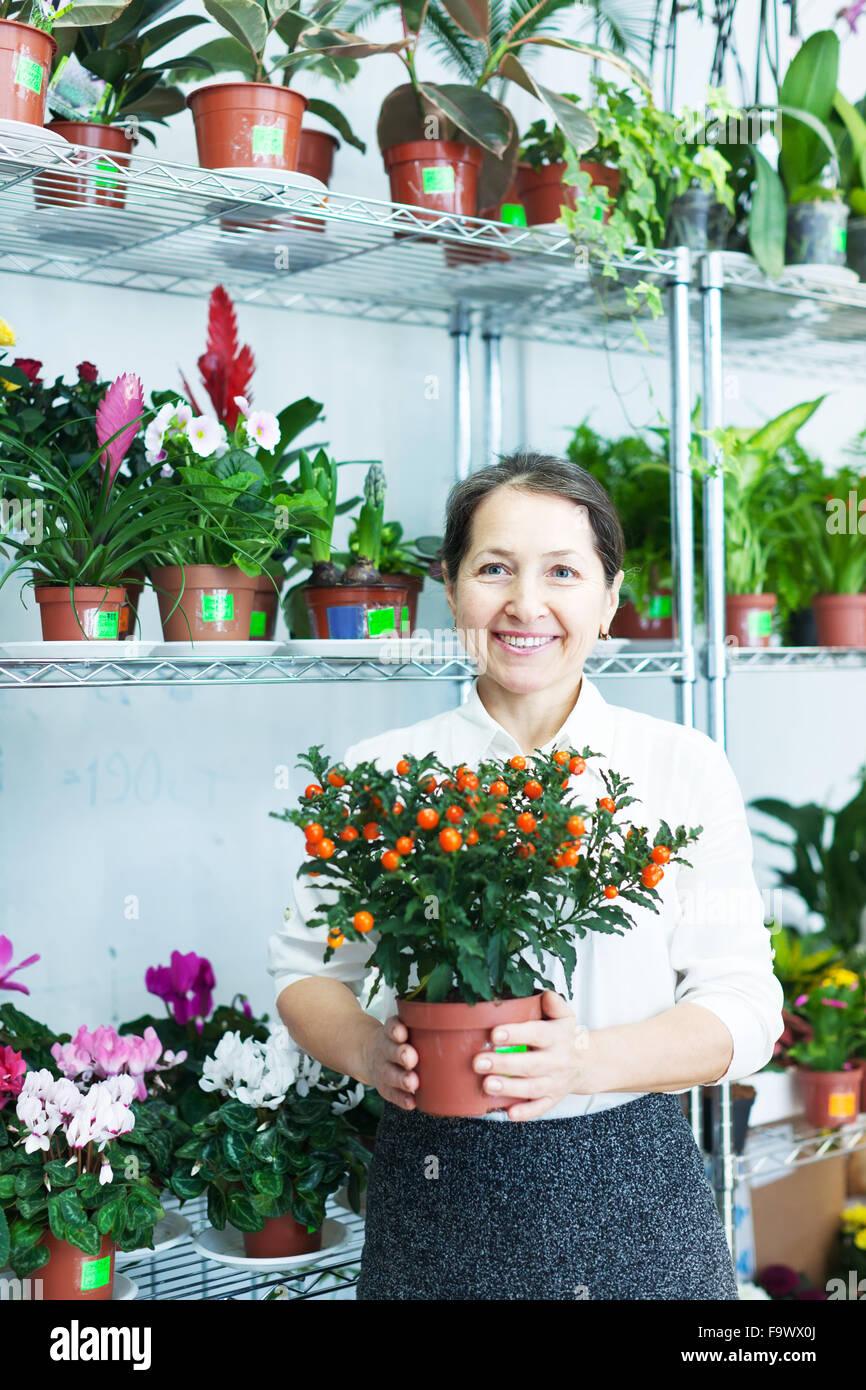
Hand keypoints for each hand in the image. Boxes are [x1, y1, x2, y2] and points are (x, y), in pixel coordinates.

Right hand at [362, 1014, 418, 1110]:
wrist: (368, 1055)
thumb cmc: (400, 1041)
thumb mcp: (404, 1027)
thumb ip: (426, 1026)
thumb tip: (467, 1022)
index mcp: (391, 1032)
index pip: (391, 1027)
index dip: (396, 1030)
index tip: (403, 1033)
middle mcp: (384, 1049)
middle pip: (390, 1050)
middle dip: (401, 1054)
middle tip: (411, 1059)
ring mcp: (383, 1069)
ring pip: (389, 1073)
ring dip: (401, 1078)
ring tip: (413, 1083)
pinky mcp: (384, 1087)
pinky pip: (391, 1094)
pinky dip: (401, 1099)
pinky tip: (412, 1102)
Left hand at [473, 990, 592, 1120]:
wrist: (589, 1063)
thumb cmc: (568, 1037)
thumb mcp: (566, 1016)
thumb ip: (555, 1004)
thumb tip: (545, 995)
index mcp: (557, 1037)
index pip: (537, 1034)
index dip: (516, 1034)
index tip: (495, 1034)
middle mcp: (557, 1061)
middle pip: (530, 1064)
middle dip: (503, 1064)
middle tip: (479, 1062)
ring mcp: (555, 1082)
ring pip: (532, 1088)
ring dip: (509, 1088)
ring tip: (488, 1085)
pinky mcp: (553, 1098)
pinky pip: (540, 1108)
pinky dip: (526, 1112)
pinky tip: (509, 1113)